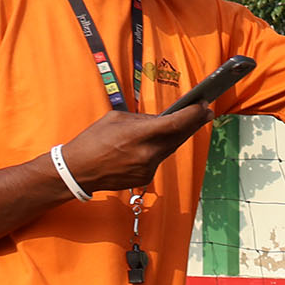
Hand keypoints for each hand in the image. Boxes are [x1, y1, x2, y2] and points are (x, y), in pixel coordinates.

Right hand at [58, 105, 215, 195]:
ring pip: (169, 149)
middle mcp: (146, 154)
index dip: (192, 115)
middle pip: (178, 137)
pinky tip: (160, 141)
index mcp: (137, 135)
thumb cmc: (93, 140)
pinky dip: (160, 149)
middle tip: (206, 112)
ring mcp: (148, 168)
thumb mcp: (116, 118)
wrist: (79, 170)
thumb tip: (162, 119)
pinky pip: (158, 159)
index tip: (203, 106)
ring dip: (179, 136)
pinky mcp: (145, 178)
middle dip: (193, 124)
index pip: (174, 124)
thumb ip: (142, 119)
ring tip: (188, 123)